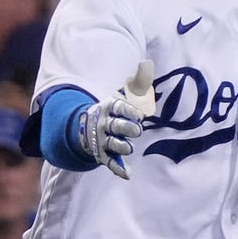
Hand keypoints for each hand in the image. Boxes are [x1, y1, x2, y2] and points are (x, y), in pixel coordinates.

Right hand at [78, 60, 155, 179]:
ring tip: (129, 147)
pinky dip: (118, 169)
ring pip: (113, 144)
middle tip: (137, 130)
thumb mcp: (124, 94)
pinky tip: (127, 174)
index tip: (139, 114)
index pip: (118, 107)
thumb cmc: (114, 110)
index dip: (128, 110)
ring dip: (120, 146)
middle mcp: (105, 123)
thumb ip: (138, 82)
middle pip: (116, 126)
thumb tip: (148, 64)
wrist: (89, 127)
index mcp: (109, 107)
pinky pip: (110, 163)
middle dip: (125, 128)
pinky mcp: (104, 155)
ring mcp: (103, 140)